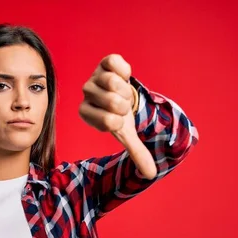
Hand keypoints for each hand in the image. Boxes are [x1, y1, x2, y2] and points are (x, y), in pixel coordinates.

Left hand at [79, 54, 156, 178]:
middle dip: (126, 105)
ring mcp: (94, 77)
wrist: (122, 94)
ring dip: (126, 90)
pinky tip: (124, 76)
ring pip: (114, 82)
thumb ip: (136, 152)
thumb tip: (151, 174)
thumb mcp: (127, 133)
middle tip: (122, 104)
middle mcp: (85, 94)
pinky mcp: (104, 63)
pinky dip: (126, 71)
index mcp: (85, 114)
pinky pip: (116, 64)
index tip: (119, 119)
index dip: (122, 120)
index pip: (110, 122)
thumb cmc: (121, 116)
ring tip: (123, 92)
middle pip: (113, 102)